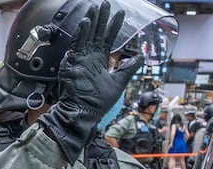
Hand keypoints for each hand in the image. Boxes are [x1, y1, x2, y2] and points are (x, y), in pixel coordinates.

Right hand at [38, 1, 143, 162]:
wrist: (82, 113)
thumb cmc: (98, 103)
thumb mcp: (118, 83)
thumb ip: (128, 69)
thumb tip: (141, 57)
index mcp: (99, 61)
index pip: (107, 39)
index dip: (114, 26)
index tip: (120, 13)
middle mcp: (88, 58)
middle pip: (96, 33)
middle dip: (102, 18)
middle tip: (106, 3)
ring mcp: (79, 59)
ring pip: (86, 35)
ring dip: (92, 21)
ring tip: (96, 7)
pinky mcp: (72, 63)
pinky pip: (76, 45)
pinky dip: (81, 33)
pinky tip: (87, 22)